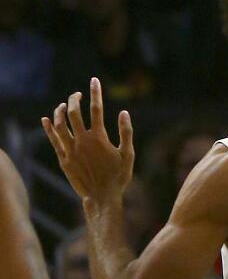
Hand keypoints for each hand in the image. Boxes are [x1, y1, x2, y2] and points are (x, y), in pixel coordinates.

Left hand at [42, 78, 133, 205]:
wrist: (102, 197)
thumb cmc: (118, 176)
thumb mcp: (128, 154)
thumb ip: (126, 132)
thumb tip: (124, 112)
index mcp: (99, 137)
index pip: (96, 108)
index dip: (95, 92)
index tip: (94, 80)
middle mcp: (82, 141)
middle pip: (73, 113)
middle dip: (74, 99)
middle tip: (77, 94)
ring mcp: (70, 150)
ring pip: (60, 124)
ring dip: (60, 111)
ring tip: (64, 105)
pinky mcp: (63, 159)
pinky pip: (53, 139)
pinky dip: (49, 127)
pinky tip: (47, 119)